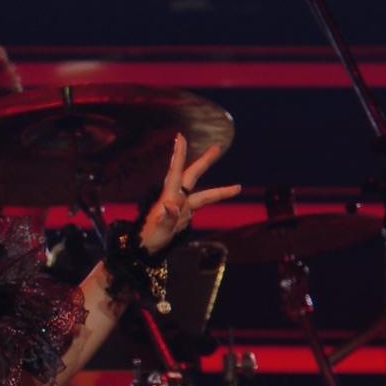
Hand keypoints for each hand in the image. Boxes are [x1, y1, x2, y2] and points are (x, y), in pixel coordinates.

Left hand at [140, 133, 241, 254]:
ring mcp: (182, 206)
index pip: (176, 172)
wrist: (148, 248)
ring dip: (220, 190)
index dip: (180, 155)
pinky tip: (225, 193)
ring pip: (203, 194)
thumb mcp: (159, 229)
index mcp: (169, 197)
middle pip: (192, 177)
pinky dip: (215, 197)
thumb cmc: (150, 237)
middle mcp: (177, 198)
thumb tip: (172, 206)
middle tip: (217, 147)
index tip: (180, 137)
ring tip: (238, 187)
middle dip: (205, 162)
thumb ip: (167, 218)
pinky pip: (201, 203)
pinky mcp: (185, 214)